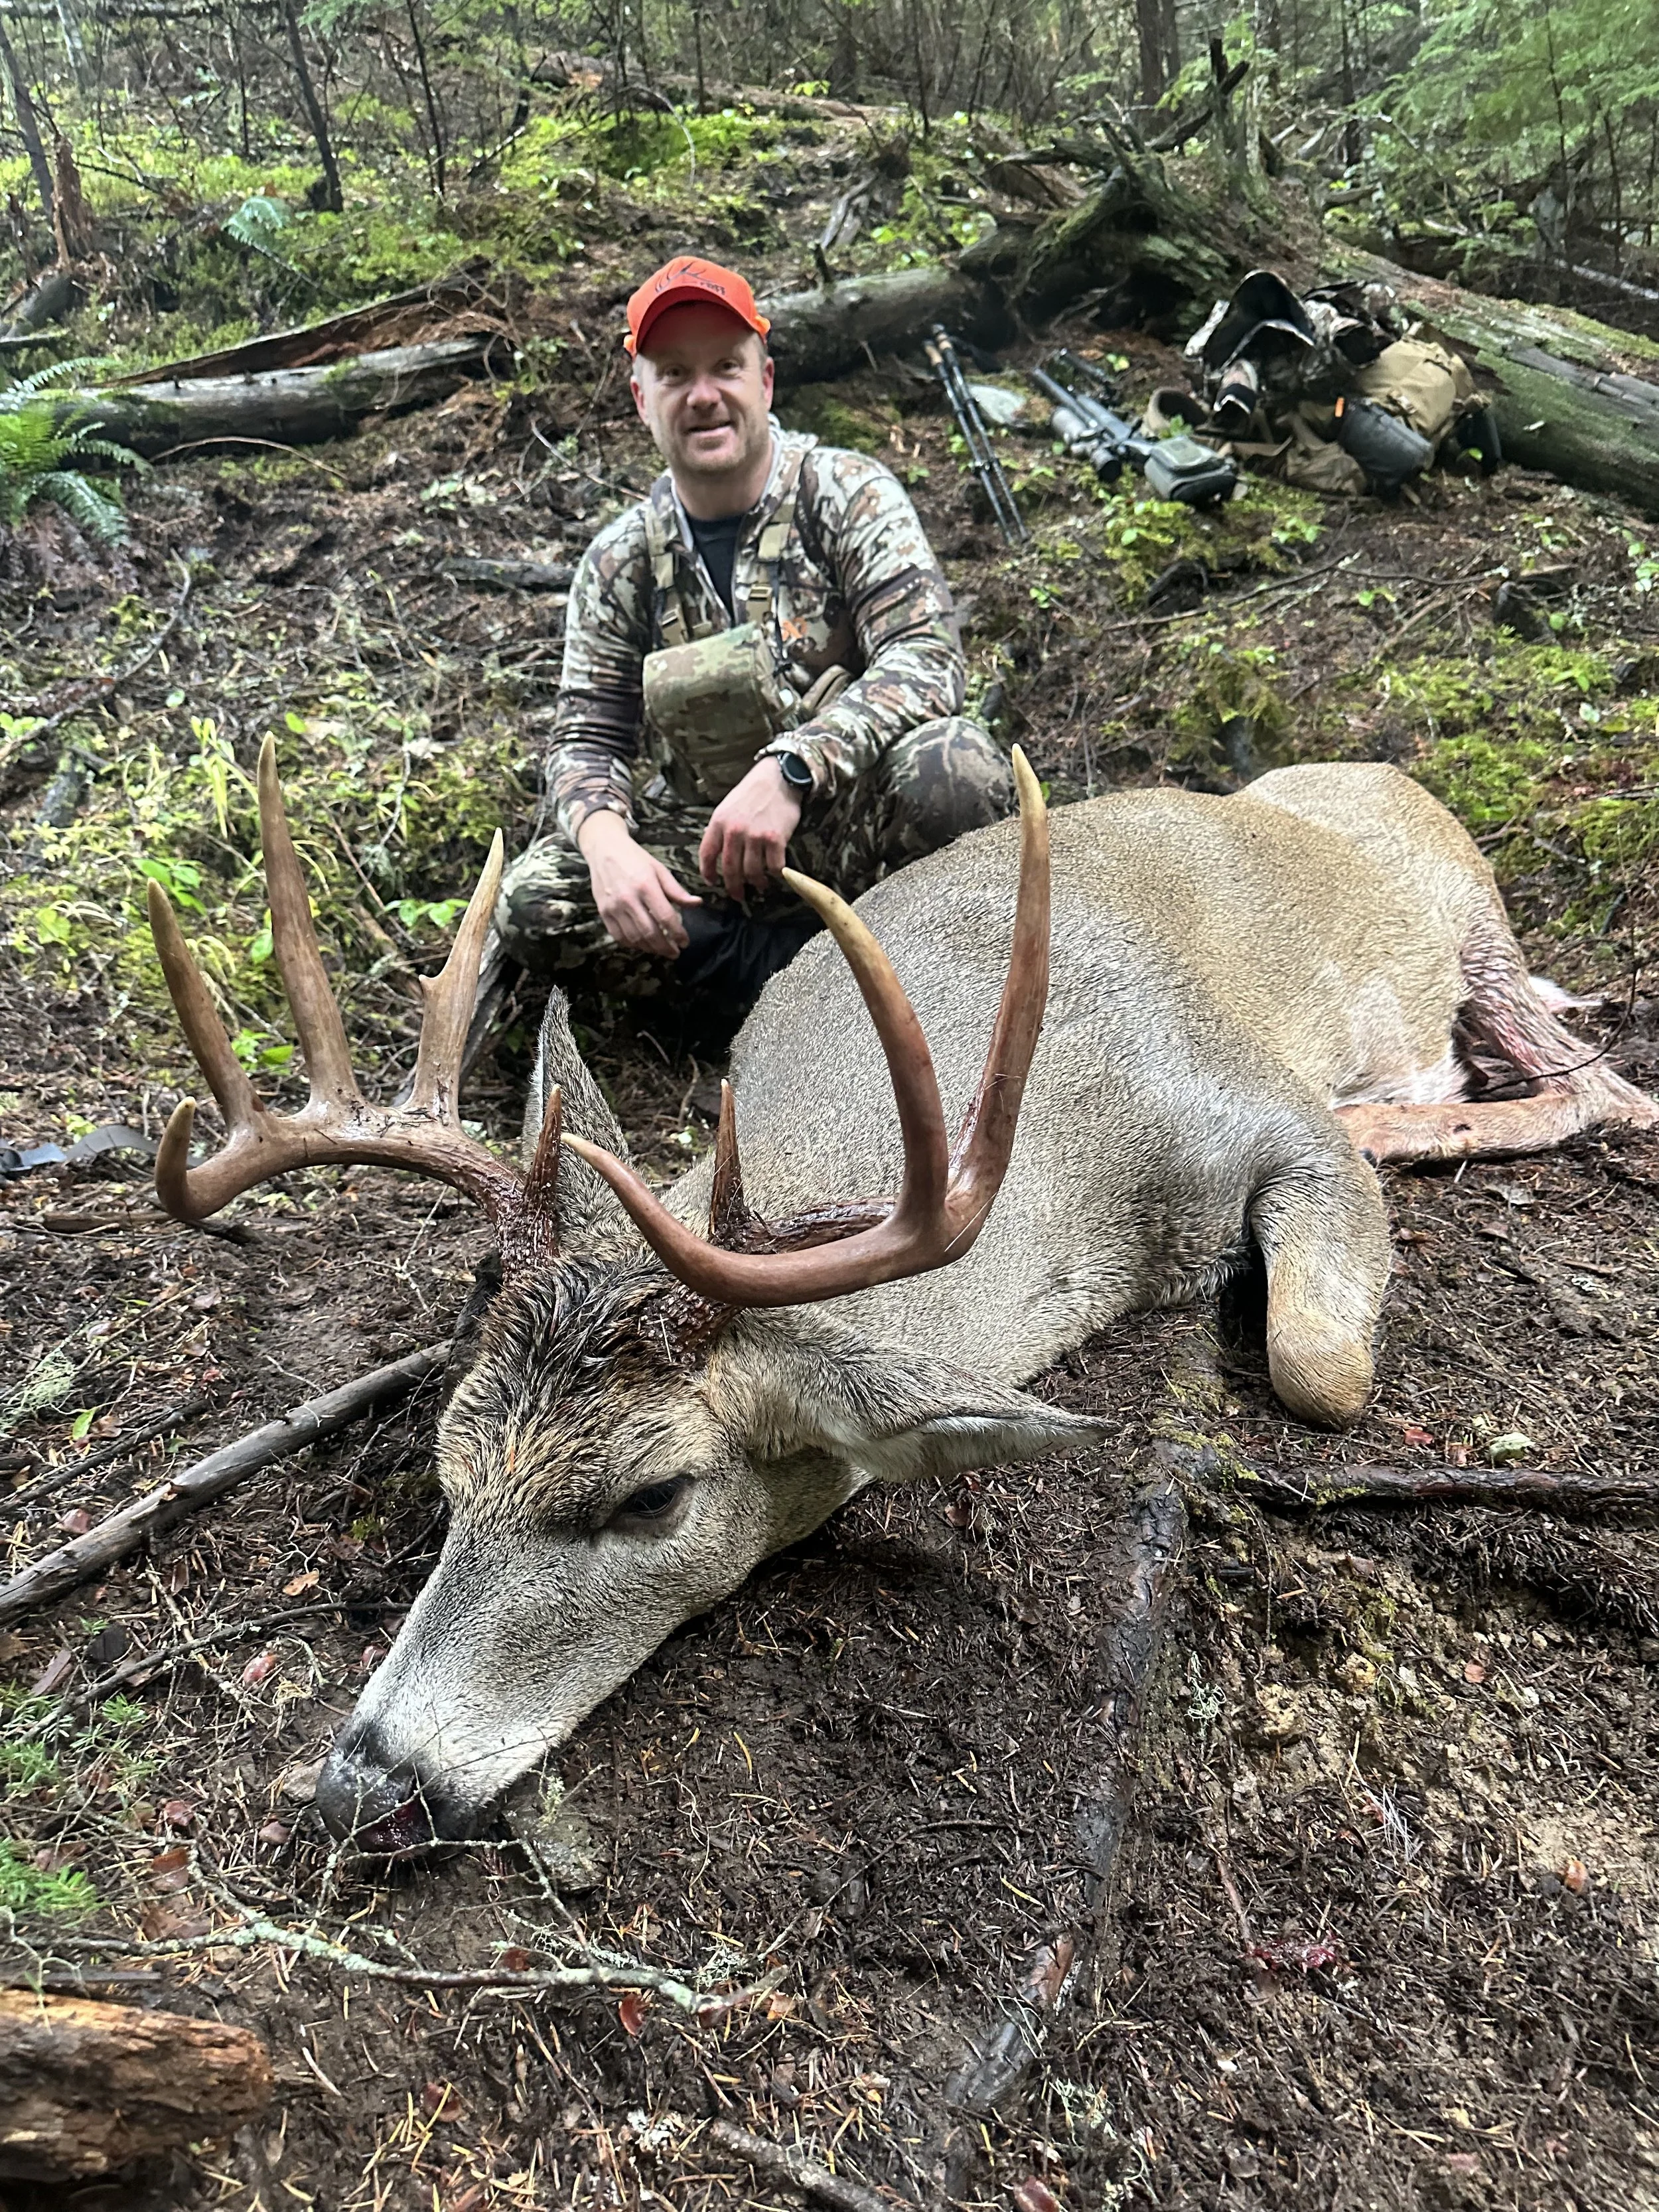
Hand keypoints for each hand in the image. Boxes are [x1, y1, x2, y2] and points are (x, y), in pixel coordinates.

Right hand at [577, 812, 701, 955]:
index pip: (665, 917)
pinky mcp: (603, 912)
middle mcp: (628, 898)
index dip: (677, 934)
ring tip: (661, 950)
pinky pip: (618, 936)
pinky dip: (632, 944)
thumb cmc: (635, 859)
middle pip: (650, 932)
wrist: (604, 849)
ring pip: (634, 938)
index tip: (685, 942)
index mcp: (646, 885)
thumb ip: (677, 891)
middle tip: (675, 952)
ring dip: (650, 948)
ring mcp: (613, 907)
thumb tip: (697, 904)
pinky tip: (643, 944)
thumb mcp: (659, 870)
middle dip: (665, 947)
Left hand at [697, 758, 803, 902]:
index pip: (707, 854)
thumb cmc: (752, 792)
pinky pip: (773, 867)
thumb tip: (715, 850)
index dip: (708, 872)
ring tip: (759, 885)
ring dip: (755, 882)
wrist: (779, 778)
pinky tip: (774, 874)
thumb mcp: (727, 806)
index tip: (712, 882)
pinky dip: (774, 874)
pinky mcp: (775, 839)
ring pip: (751, 872)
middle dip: (733, 886)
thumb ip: (720, 829)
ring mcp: (755, 836)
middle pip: (730, 869)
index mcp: (719, 823)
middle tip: (738, 895)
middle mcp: (735, 831)